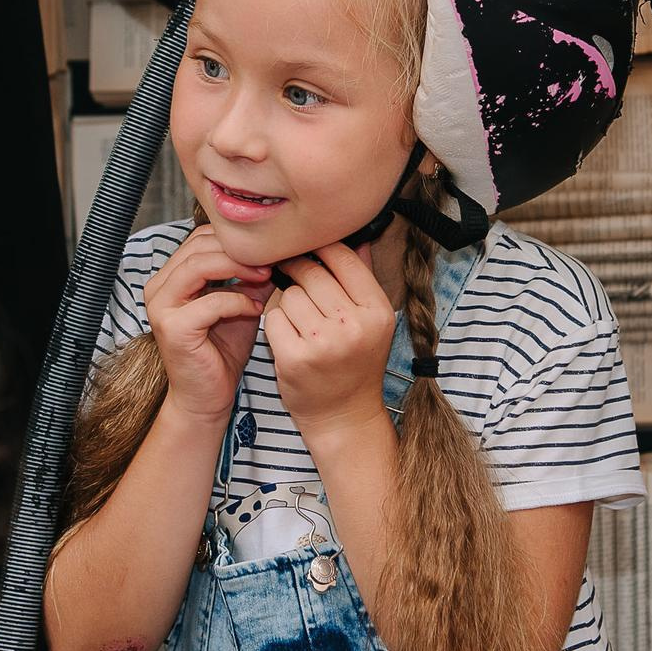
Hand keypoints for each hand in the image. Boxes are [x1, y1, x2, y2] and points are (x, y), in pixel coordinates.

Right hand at [145, 225, 272, 422]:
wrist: (207, 397)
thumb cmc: (222, 351)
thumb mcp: (240, 304)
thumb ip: (250, 277)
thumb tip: (276, 250)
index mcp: (170, 278)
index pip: (200, 238)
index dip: (234, 240)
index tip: (267, 251)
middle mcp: (158, 288)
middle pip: (198, 246)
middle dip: (239, 250)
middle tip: (270, 262)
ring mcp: (161, 307)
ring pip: (199, 266)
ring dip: (238, 268)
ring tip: (265, 277)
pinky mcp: (174, 328)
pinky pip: (211, 302)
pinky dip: (238, 301)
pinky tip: (256, 310)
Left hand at [263, 244, 396, 446]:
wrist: (344, 416)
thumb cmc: (355, 363)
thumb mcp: (371, 321)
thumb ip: (361, 277)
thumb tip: (356, 234)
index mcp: (377, 311)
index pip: (343, 257)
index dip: (320, 247)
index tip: (308, 247)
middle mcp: (354, 326)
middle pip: (311, 273)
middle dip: (298, 273)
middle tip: (293, 279)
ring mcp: (324, 343)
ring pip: (289, 294)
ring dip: (287, 301)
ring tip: (299, 319)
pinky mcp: (295, 358)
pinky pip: (274, 318)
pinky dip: (276, 323)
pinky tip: (288, 336)